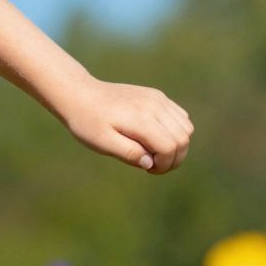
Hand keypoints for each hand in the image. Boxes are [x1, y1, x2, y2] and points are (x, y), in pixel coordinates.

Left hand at [55, 77, 192, 173]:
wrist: (79, 95)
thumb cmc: (87, 122)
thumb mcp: (102, 142)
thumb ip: (128, 153)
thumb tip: (151, 163)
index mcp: (141, 118)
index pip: (169, 147)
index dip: (164, 165)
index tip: (148, 170)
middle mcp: (154, 106)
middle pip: (182, 138)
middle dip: (174, 158)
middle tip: (153, 165)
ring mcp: (157, 98)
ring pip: (186, 128)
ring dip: (177, 145)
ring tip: (154, 152)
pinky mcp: (157, 96)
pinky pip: (180, 117)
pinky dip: (176, 131)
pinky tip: (155, 138)